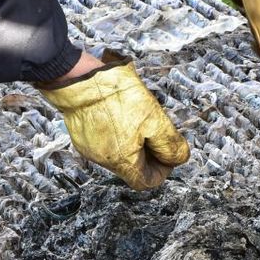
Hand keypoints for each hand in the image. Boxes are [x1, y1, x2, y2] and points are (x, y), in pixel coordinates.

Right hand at [39, 61, 189, 188]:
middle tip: (156, 131)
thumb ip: (170, 145)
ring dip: (132, 141)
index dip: (162, 170)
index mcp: (121, 161)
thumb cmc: (116, 96)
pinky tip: (121, 113)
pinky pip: (104, 140)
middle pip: (132, 167)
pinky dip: (116, 132)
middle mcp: (102, 159)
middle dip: (148, 153)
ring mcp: (89, 147)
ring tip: (138, 117)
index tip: (168, 153)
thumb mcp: (156, 120)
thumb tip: (178, 159)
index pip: (146, 181)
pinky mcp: (81, 133)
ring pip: (118, 153)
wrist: (81, 78)